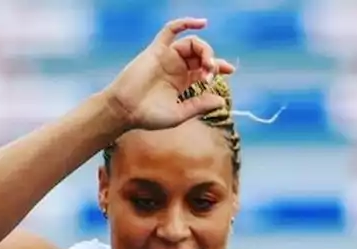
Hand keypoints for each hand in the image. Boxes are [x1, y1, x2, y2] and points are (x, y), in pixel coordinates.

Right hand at [104, 18, 234, 132]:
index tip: (230, 70)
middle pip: (200, 55)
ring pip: (190, 43)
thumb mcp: (180, 114)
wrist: (126, 111)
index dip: (218, 67)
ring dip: (203, 50)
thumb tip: (221, 101)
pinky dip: (185, 23)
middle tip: (212, 73)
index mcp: (182, 82)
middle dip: (211, 61)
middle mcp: (176, 67)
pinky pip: (171, 30)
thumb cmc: (149, 116)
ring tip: (207, 64)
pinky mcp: (157, 50)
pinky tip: (202, 23)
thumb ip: (199, 105)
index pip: (204, 69)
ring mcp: (167, 57)